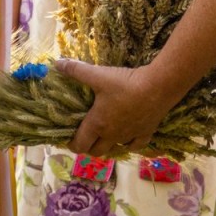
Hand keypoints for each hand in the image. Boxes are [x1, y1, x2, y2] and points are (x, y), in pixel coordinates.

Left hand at [57, 59, 180, 156]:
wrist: (158, 87)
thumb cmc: (125, 83)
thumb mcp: (99, 75)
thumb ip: (76, 70)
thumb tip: (56, 63)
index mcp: (97, 124)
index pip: (80, 145)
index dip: (72, 144)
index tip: (70, 138)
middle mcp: (112, 135)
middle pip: (96, 151)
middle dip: (88, 146)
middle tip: (86, 136)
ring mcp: (129, 136)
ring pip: (115, 149)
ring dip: (108, 145)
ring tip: (105, 136)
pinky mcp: (145, 133)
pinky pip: (134, 146)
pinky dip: (129, 144)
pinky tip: (128, 138)